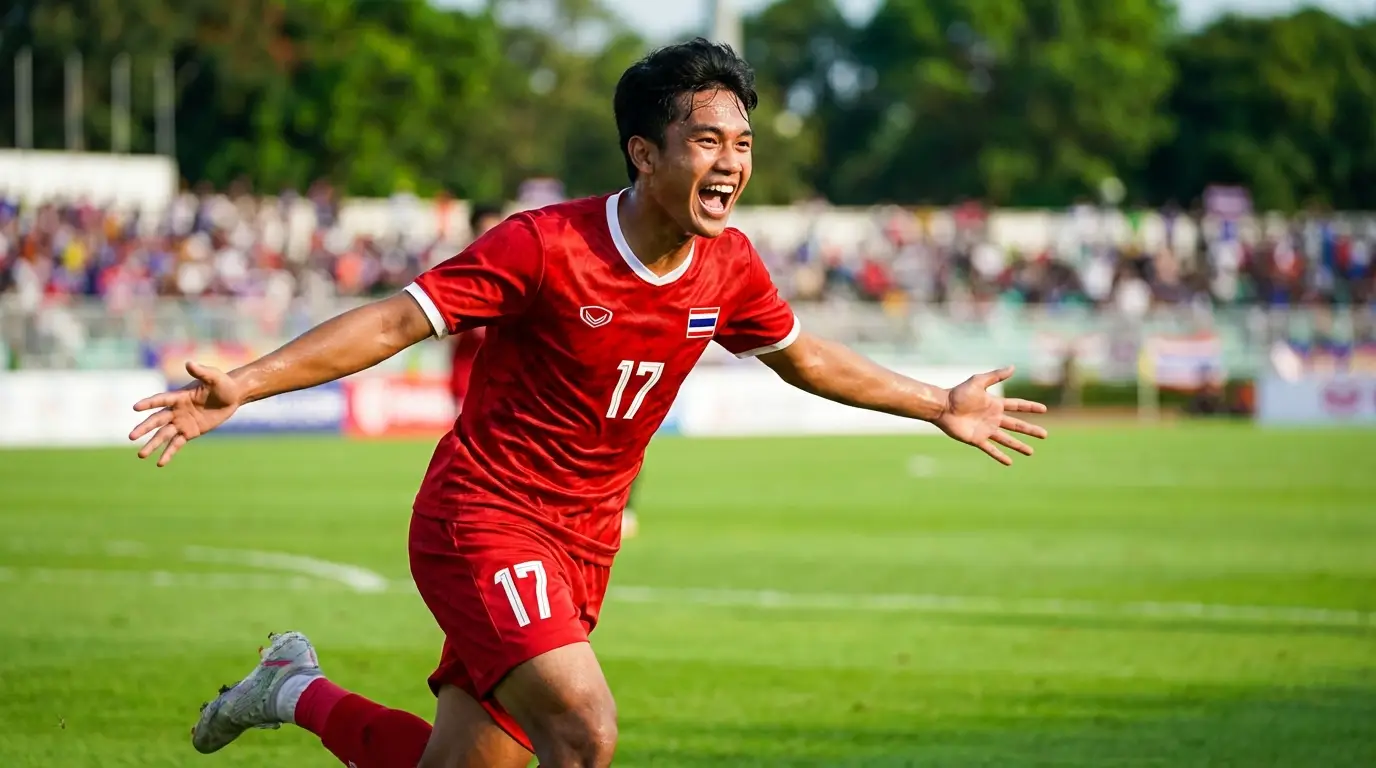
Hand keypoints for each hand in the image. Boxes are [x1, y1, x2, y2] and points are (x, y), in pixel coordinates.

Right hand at [129, 361, 244, 466]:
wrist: (232, 396)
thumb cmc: (223, 383)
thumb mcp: (214, 377)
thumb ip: (202, 372)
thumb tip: (189, 363)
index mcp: (180, 396)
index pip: (161, 400)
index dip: (149, 403)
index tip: (135, 407)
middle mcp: (176, 410)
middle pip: (157, 420)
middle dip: (144, 428)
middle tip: (131, 436)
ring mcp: (181, 422)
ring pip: (163, 435)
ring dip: (152, 444)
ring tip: (140, 455)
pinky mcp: (189, 432)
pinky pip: (176, 443)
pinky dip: (168, 453)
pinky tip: (159, 463)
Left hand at [933, 366, 1047, 465]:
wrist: (942, 407)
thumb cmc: (958, 393)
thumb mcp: (978, 381)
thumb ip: (996, 376)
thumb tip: (1013, 367)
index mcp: (995, 404)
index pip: (1017, 406)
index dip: (1030, 407)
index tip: (1044, 409)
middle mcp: (993, 418)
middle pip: (1017, 425)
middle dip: (1030, 430)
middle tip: (1045, 435)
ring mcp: (986, 430)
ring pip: (1007, 440)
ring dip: (1019, 445)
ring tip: (1031, 452)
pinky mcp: (977, 439)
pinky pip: (991, 449)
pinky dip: (1000, 456)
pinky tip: (1009, 462)